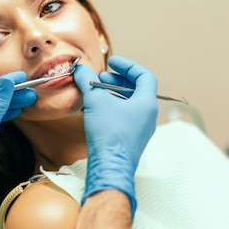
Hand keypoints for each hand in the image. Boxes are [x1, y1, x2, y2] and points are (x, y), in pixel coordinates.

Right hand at [73, 55, 157, 216]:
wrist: (110, 166)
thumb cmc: (108, 132)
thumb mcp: (95, 101)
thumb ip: (87, 81)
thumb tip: (79, 68)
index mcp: (147, 103)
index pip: (144, 76)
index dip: (128, 66)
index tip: (112, 62)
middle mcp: (148, 115)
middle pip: (137, 89)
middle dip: (118, 80)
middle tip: (101, 77)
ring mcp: (141, 129)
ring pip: (130, 103)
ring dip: (114, 94)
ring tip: (96, 91)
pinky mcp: (131, 139)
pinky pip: (125, 116)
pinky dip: (113, 107)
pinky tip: (96, 109)